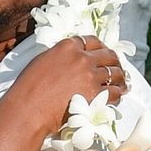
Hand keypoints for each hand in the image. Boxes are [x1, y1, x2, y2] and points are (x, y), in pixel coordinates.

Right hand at [12, 34, 126, 136]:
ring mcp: (90, 76)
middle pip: (108, 55)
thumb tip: (71, 62)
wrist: (28, 109)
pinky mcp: (96, 94)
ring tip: (122, 83)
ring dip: (120, 78)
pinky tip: (118, 96)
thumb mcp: (42, 62)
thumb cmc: (28, 89)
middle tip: (117, 68)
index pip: (92, 41)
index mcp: (67, 46)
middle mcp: (82, 58)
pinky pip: (115, 92)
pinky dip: (118, 94)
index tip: (104, 53)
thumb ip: (60, 58)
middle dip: (115, 62)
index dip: (101, 48)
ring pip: (115, 73)